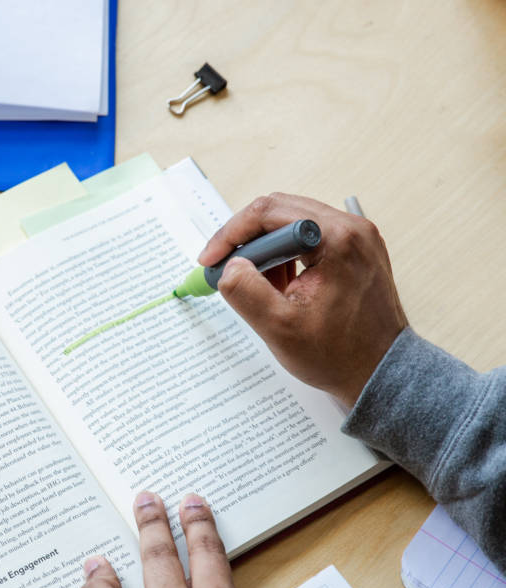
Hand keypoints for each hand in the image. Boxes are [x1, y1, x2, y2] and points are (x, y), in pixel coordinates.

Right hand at [200, 193, 407, 407]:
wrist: (380, 371)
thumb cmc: (340, 354)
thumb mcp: (279, 328)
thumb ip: (246, 291)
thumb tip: (229, 266)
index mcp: (337, 239)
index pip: (269, 213)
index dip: (231, 234)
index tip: (211, 259)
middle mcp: (352, 229)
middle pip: (280, 211)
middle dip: (246, 240)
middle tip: (225, 269)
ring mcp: (358, 238)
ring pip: (293, 223)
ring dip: (266, 249)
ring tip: (258, 285)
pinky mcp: (356, 250)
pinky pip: (309, 238)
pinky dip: (285, 256)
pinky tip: (280, 285)